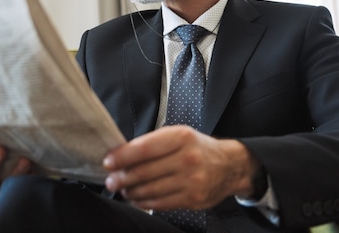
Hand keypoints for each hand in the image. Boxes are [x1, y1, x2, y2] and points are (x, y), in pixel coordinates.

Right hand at [0, 136, 31, 212]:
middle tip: (0, 149)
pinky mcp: (17, 208)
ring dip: (16, 174)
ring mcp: (0, 205)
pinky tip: (36, 172)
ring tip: (25, 160)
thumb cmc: (0, 184)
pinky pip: (23, 196)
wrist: (13, 213)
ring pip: (7, 189)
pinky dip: (29, 183)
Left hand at [102, 125, 257, 210]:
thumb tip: (121, 155)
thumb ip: (152, 143)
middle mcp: (187, 158)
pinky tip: (137, 198)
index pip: (144, 149)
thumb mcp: (178, 135)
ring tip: (123, 189)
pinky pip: (161, 203)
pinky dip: (145, 202)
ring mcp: (191, 181)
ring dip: (131, 192)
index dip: (122, 157)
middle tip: (111, 180)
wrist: (229, 165)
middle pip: (145, 171)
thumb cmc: (197, 148)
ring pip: (151, 190)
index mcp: (181, 137)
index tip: (108, 162)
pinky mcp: (193, 199)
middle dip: (122, 177)